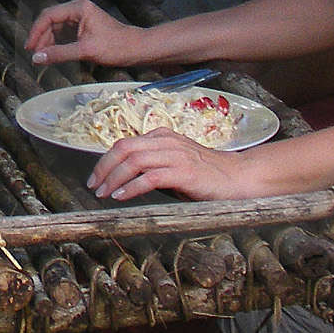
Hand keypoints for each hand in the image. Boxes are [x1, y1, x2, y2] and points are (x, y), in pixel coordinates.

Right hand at [25, 0, 147, 65]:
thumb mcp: (85, 51)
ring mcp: (81, 18)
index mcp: (78, 8)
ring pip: (56, 28)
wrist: (137, 49)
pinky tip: (53, 54)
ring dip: (48, 42)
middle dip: (41, 38)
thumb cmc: (116, 46)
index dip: (36, 31)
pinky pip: (64, 34)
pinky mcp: (83, 28)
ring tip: (43, 57)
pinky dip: (57, 44)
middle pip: (50, 21)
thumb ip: (59, 53)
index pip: (48, 16)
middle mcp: (78, 9)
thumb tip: (37, 58)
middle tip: (35, 55)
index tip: (30, 47)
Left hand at [86, 129, 258, 201]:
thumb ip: (151, 166)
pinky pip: (150, 177)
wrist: (240, 178)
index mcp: (162, 136)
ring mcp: (176, 155)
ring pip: (134, 161)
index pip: (124, 144)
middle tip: (93, 186)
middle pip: (124, 149)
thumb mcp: (174, 164)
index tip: (95, 177)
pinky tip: (121, 196)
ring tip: (104, 193)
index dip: (106, 161)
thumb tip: (122, 177)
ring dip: (114, 178)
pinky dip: (131, 187)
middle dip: (104, 167)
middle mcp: (167, 142)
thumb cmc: (206, 175)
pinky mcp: (185, 172)